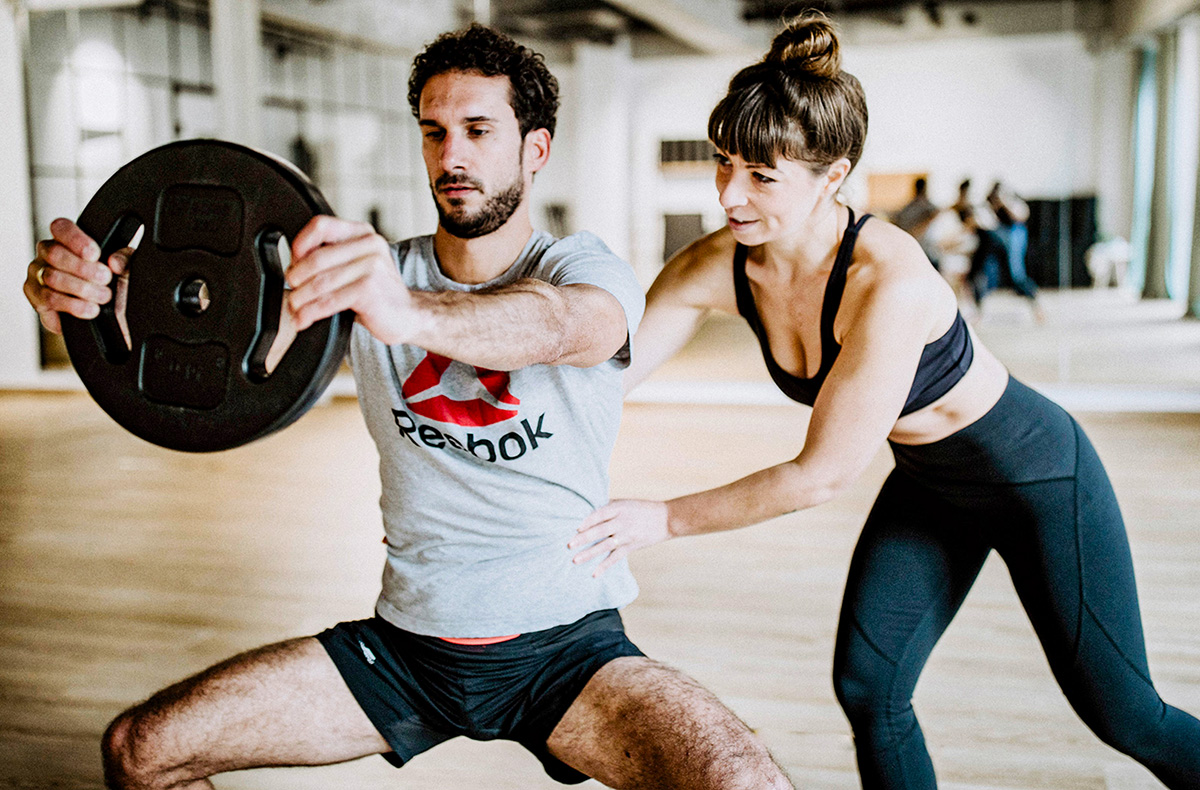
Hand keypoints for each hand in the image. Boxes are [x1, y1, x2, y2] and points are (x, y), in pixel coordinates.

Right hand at [24, 217, 129, 337]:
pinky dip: (73, 305)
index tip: (95, 254)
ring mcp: (38, 276)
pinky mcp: (37, 299)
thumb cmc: (115, 288)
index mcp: (67, 241)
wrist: (112, 320)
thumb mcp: (126, 271)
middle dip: (83, 268)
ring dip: (81, 288)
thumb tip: (115, 261)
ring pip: (51, 277)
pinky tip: (90, 309)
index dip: (76, 239)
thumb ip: (125, 259)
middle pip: (54, 253)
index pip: (61, 228)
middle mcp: (48, 256)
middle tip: (106, 279)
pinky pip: (48, 299)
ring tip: (103, 297)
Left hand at [286, 216, 413, 343]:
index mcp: (363, 233)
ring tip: (294, 308)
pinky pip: (329, 301)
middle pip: (317, 257)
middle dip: (296, 278)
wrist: (407, 315)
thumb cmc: (378, 293)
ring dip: (300, 298)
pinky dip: (311, 312)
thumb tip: (293, 264)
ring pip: (321, 282)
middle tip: (292, 291)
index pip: (321, 226)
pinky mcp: (369, 289)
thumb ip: (332, 257)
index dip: (300, 244)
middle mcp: (369, 245)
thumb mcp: (357, 265)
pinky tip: (305, 319)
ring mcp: (371, 266)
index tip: (293, 263)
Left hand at [569, 499, 670, 577]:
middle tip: (568, 545)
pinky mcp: (631, 546)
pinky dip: (605, 566)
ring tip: (575, 560)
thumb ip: (608, 507)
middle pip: (600, 530)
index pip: (599, 514)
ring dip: (589, 553)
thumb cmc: (642, 509)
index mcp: (619, 508)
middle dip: (583, 538)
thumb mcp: (625, 503)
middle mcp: (622, 522)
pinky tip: (594, 574)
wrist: (666, 519)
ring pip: (605, 545)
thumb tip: (587, 510)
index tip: (574, 528)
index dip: (587, 521)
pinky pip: (616, 558)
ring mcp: (627, 535)